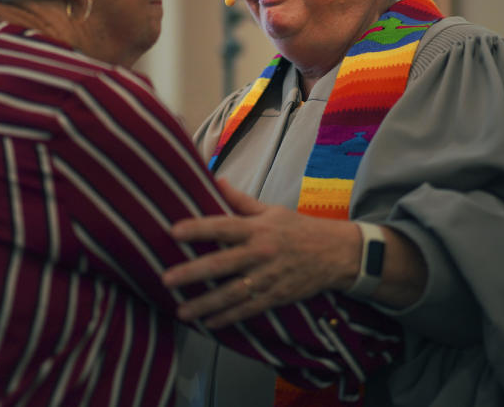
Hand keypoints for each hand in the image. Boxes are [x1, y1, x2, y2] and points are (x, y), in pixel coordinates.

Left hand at [161, 180, 360, 327]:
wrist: (336, 253)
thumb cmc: (299, 229)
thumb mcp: (271, 210)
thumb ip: (240, 200)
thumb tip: (217, 180)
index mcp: (257, 229)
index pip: (223, 226)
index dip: (198, 228)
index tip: (174, 231)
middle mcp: (260, 253)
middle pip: (221, 263)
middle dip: (192, 272)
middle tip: (167, 279)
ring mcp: (268, 277)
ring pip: (231, 293)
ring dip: (205, 304)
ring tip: (181, 311)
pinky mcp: (276, 296)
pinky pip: (248, 309)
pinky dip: (228, 318)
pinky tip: (208, 323)